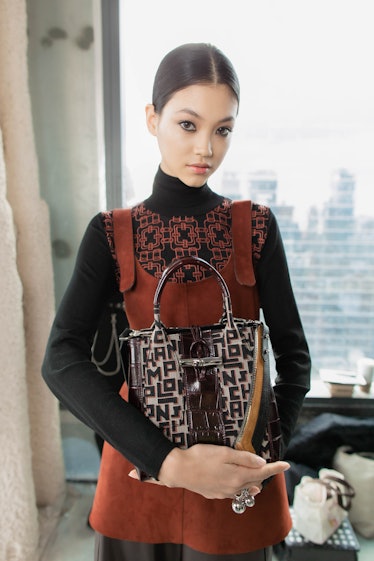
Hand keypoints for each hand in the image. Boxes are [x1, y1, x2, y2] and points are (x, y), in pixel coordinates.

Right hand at [128, 444, 288, 499]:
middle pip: (255, 481)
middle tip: (272, 465)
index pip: (263, 472)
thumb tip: (262, 462)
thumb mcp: (224, 453)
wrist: (178, 470)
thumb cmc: (201, 457)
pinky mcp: (215, 494)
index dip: (276, 468)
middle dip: (264, 473)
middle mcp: (233, 488)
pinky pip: (233, 491)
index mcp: (238, 477)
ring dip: (252, 480)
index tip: (287, 464)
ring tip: (258, 473)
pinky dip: (240, 485)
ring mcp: (224, 493)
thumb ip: (244, 458)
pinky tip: (237, 480)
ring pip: (244, 488)